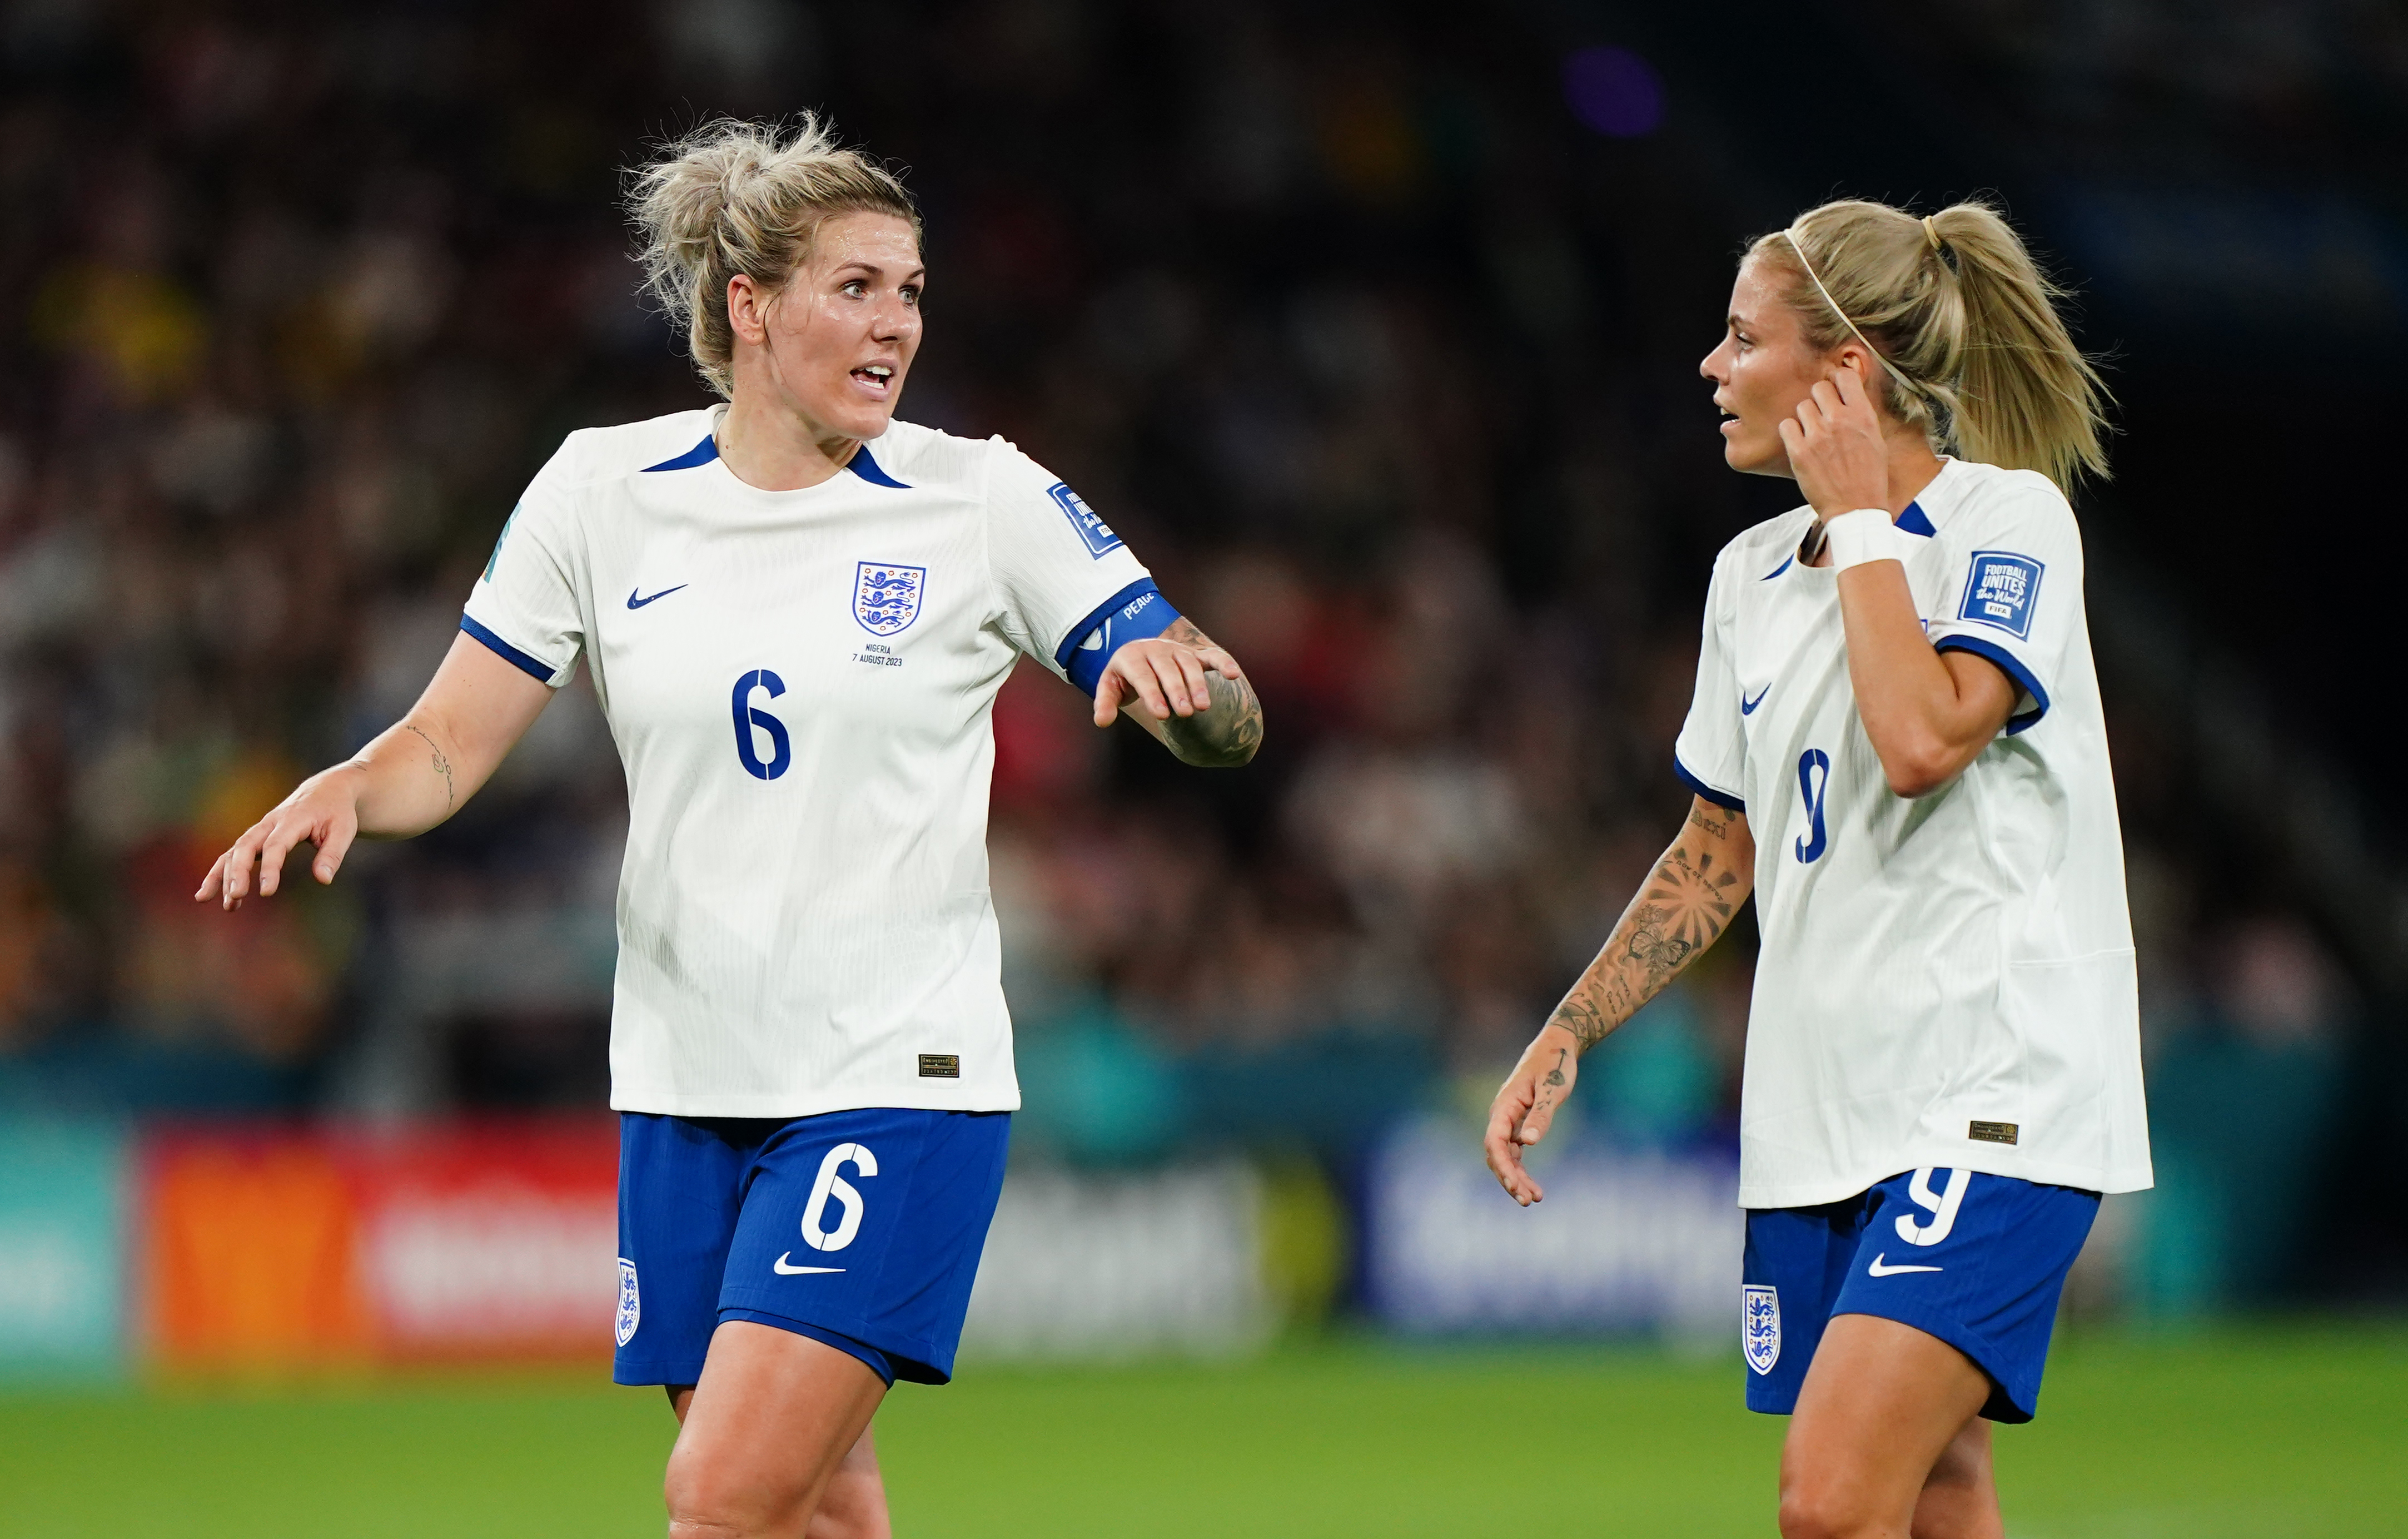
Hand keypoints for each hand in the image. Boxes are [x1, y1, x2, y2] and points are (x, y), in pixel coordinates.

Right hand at [194, 765, 365, 909]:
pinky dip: (219, 872)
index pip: (276, 846)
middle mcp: (270, 823)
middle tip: (235, 896)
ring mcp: (260, 829)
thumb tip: (323, 880)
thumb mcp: (344, 830)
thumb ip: (332, 854)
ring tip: (219, 903)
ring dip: (222, 876)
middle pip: (246, 845)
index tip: (265, 892)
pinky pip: (232, 854)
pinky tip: (208, 894)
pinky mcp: (256, 837)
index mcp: (293, 820)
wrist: (326, 790)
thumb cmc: (337, 812)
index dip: (269, 868)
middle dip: (237, 871)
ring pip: (234, 851)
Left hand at [1093, 634, 1245, 728]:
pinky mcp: (1195, 653)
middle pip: (1168, 670)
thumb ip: (1105, 703)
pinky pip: (1211, 655)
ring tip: (1203, 707)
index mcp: (1131, 656)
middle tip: (1185, 714)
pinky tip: (1234, 675)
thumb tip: (1102, 721)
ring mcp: (1177, 650)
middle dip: (1177, 691)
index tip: (1161, 714)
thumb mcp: (1110, 687)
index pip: (1143, 675)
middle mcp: (1155, 649)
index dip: (1152, 694)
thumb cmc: (1125, 678)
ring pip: (1189, 664)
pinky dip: (1224, 662)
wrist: (1139, 656)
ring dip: (1198, 684)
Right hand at [1483, 1024, 1581, 1206]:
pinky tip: (1534, 1186)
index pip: (1495, 1141)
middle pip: (1497, 1154)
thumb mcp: (1552, 1089)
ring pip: (1505, 1157)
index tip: (1515, 1186)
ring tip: (1535, 1199)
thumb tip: (1529, 1143)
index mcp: (1505, 1105)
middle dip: (1510, 1178)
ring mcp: (1509, 1122)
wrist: (1555, 1048)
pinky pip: (1514, 1153)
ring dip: (1516, 1178)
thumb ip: (1541, 1114)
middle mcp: (1502, 1115)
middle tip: (1529, 1200)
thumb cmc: (1554, 1065)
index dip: (1503, 1166)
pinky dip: (1522, 1170)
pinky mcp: (1518, 1125)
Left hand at [1778, 363, 1889, 518]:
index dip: (1836, 380)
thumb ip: (1860, 415)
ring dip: (1805, 419)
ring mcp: (1817, 436)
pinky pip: (1786, 425)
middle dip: (1819, 400)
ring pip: (1801, 407)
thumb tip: (1847, 395)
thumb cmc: (1869, 477)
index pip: (1844, 376)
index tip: (1834, 388)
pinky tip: (1800, 444)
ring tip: (1813, 436)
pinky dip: (1791, 433)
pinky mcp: (1799, 452)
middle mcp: (1840, 421)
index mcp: (1863, 416)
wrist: (1856, 509)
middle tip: (1822, 416)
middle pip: (1818, 388)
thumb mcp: (1875, 440)